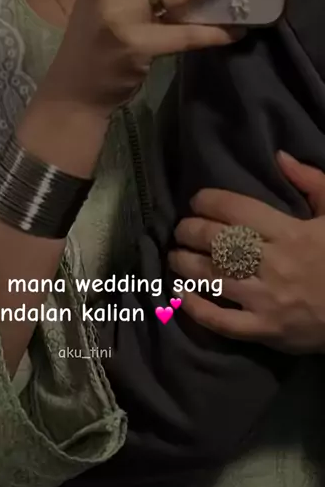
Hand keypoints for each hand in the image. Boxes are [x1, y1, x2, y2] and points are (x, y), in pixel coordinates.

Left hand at [168, 152, 324, 353]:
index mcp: (289, 232)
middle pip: (215, 242)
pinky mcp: (264, 329)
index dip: (208, 202)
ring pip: (211, 278)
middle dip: (189, 232)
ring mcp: (265, 299)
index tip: (197, 202)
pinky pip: (220, 320)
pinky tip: (180, 296)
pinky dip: (195, 308)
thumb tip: (280, 157)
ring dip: (184, 265)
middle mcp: (272, 263)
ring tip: (175, 257)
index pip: (235, 210)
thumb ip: (312, 182)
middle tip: (181, 230)